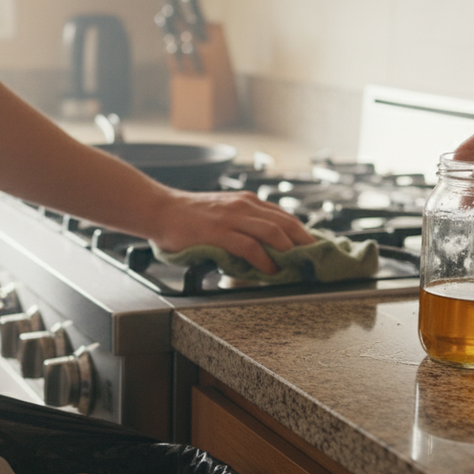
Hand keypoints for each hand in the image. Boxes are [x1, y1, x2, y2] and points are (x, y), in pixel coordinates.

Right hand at [148, 189, 316, 273]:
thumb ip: (242, 226)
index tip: (312, 250)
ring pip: (273, 232)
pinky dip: (265, 260)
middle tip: (314, 262)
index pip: (285, 216)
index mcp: (247, 202)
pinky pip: (250, 246)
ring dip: (289, 252)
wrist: (160, 209)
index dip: (302, 234)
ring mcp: (232, 218)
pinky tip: (270, 271)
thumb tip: (263, 250)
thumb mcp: (222, 214)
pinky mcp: (219, 232)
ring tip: (297, 268)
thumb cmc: (187, 216)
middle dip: (304, 244)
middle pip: (287, 223)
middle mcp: (244, 205)